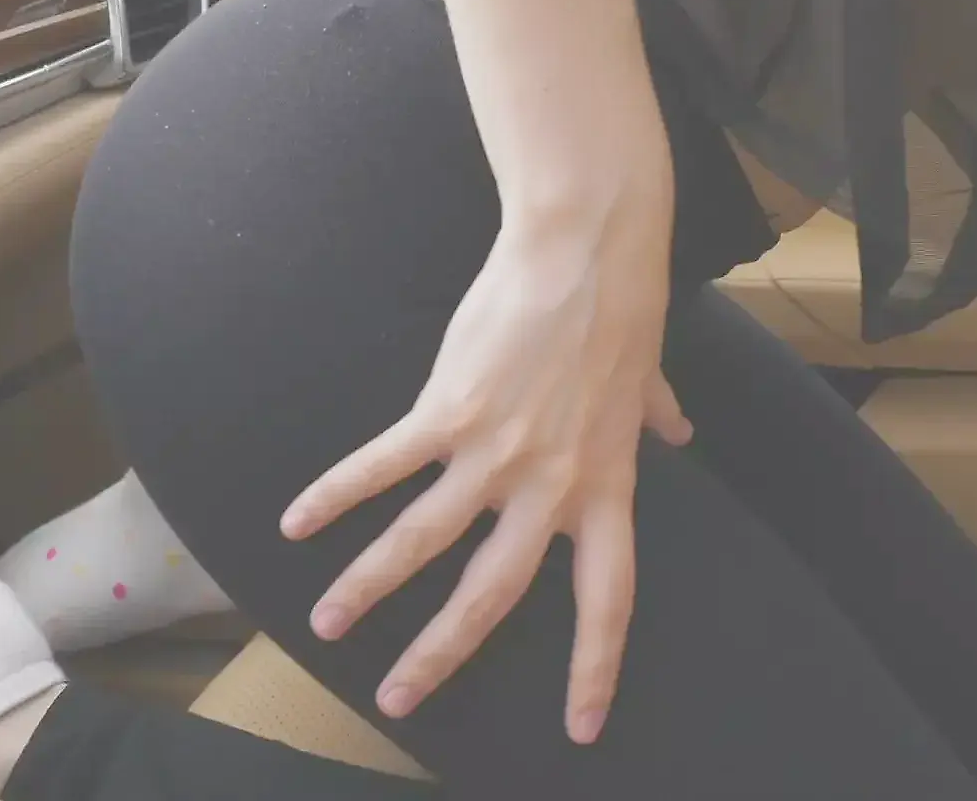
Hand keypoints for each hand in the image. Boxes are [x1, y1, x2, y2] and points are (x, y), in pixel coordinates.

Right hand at [279, 209, 689, 744]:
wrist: (585, 250)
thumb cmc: (619, 307)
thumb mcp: (647, 378)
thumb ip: (655, 418)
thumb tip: (679, 433)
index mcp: (605, 487)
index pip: (608, 598)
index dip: (595, 666)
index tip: (582, 725)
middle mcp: (550, 487)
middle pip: (493, 594)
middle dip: (442, 654)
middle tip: (398, 699)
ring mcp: (496, 453)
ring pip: (424, 541)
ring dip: (369, 588)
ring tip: (326, 623)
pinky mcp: (449, 411)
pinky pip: (385, 466)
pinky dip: (338, 495)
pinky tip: (297, 523)